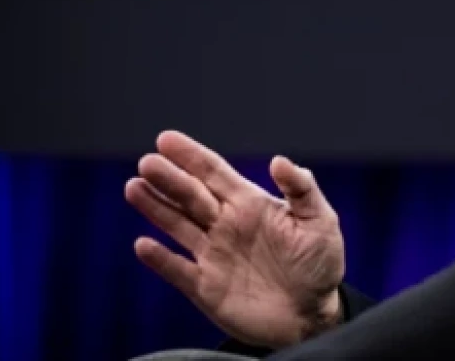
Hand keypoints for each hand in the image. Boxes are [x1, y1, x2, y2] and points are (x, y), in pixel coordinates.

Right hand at [124, 130, 345, 348]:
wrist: (312, 315)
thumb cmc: (320, 263)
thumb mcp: (320, 221)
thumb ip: (302, 190)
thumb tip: (280, 160)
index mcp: (250, 204)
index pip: (214, 172)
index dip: (191, 155)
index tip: (166, 139)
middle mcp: (226, 224)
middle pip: (191, 195)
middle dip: (169, 178)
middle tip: (147, 162)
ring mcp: (213, 255)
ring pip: (177, 225)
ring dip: (155, 208)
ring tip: (134, 187)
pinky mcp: (206, 287)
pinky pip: (177, 270)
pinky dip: (160, 259)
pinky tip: (142, 244)